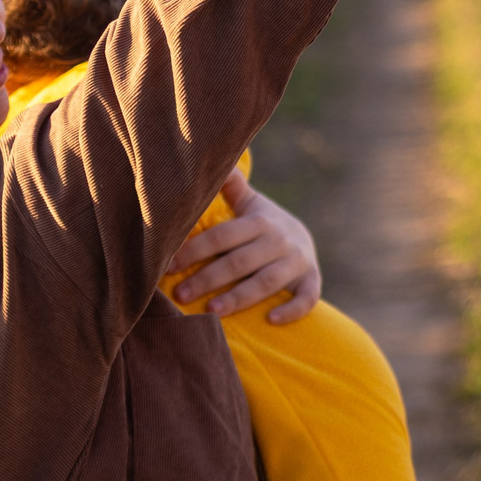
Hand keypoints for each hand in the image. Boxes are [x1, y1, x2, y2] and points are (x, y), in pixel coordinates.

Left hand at [166, 172, 321, 323]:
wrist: (303, 239)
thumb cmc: (263, 225)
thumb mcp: (249, 203)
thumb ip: (229, 186)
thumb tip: (210, 159)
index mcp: (260, 221)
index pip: (224, 236)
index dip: (195, 250)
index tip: (169, 266)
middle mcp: (280, 240)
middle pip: (240, 261)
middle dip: (208, 278)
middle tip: (180, 294)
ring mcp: (298, 262)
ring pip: (267, 282)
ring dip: (239, 297)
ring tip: (211, 311)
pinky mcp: (312, 281)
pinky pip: (307, 298)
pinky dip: (292, 309)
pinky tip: (270, 320)